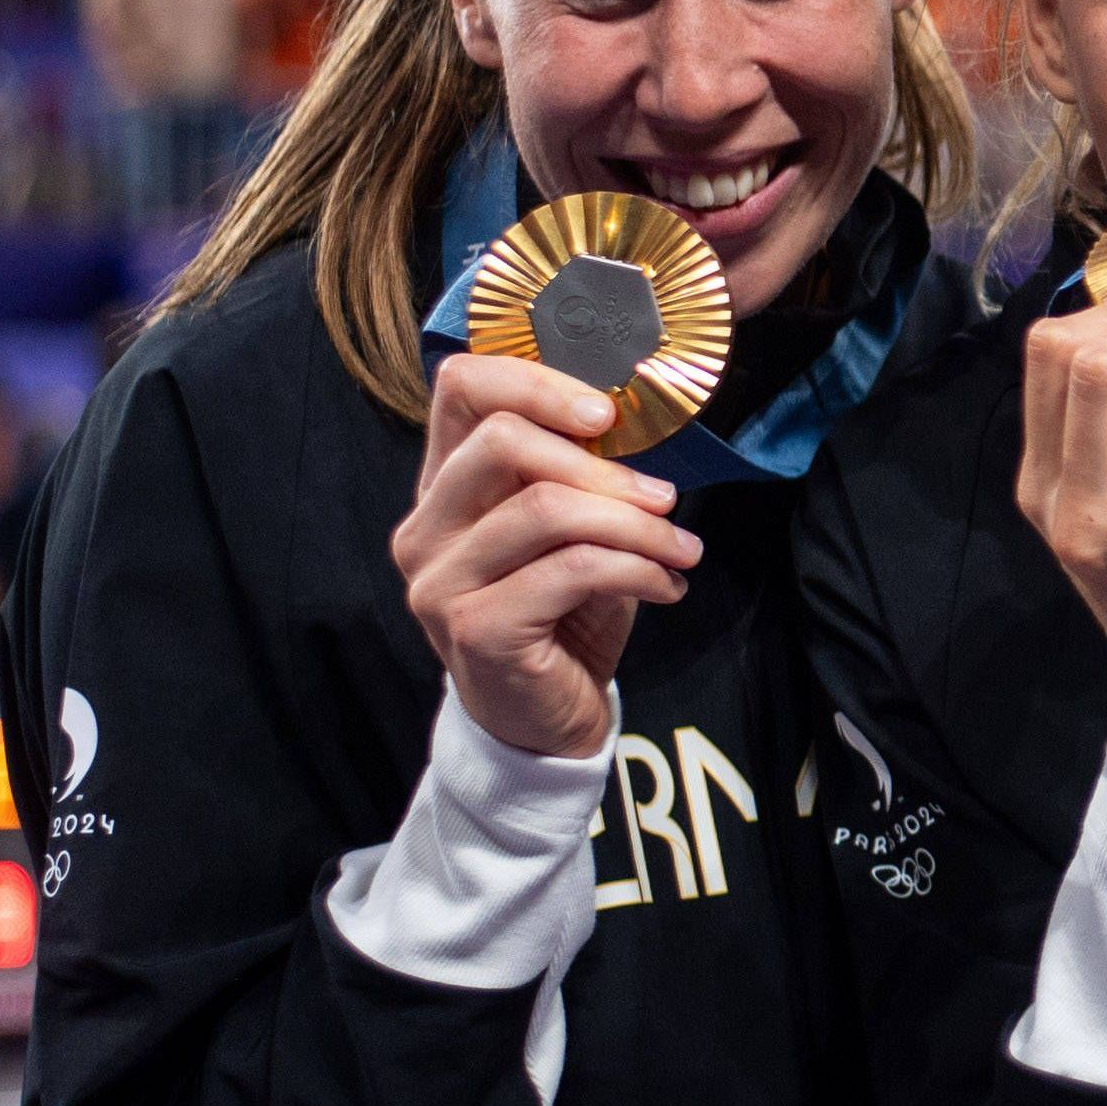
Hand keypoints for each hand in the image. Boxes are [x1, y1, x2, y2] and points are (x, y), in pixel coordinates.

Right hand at [395, 355, 699, 760]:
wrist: (544, 723)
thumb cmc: (563, 616)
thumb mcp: (571, 534)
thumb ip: (578, 477)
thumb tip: (634, 423)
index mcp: (442, 489)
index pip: (461, 389)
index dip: (537, 382)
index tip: (606, 414)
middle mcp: (426, 529)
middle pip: (501, 440)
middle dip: (602, 465)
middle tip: (663, 498)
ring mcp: (441, 581)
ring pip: (546, 507)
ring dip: (636, 523)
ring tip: (681, 548)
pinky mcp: (477, 628)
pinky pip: (572, 569)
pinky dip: (637, 568)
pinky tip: (667, 586)